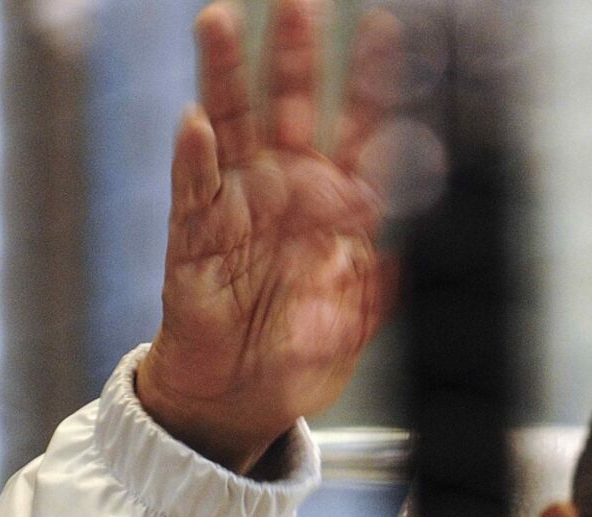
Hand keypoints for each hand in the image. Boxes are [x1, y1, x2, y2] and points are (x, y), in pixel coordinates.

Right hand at [136, 0, 401, 472]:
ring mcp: (237, 212)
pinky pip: (193, 193)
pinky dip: (194, 161)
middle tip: (297, 5)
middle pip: (289, 112)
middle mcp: (284, 196)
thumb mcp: (355, 326)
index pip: (358, 136)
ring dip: (225, 80)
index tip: (386, 32)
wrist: (243, 401)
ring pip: (231, 132)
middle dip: (295, 58)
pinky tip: (194, 123)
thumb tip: (398, 254)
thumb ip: (375, 291)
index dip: (372, 87)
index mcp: (334, 211)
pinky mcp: (195, 242)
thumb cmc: (300, 358)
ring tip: (219, 25)